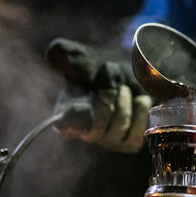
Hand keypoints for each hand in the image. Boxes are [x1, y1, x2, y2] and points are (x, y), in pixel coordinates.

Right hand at [46, 38, 152, 153]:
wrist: (133, 77)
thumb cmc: (103, 71)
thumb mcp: (86, 59)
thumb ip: (68, 55)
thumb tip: (54, 53)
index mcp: (66, 113)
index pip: (64, 125)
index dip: (73, 117)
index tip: (82, 105)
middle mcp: (85, 132)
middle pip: (95, 126)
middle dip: (106, 96)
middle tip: (111, 72)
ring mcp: (108, 140)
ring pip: (118, 126)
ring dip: (124, 101)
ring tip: (124, 88)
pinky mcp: (129, 143)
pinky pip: (137, 133)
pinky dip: (140, 112)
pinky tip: (139, 100)